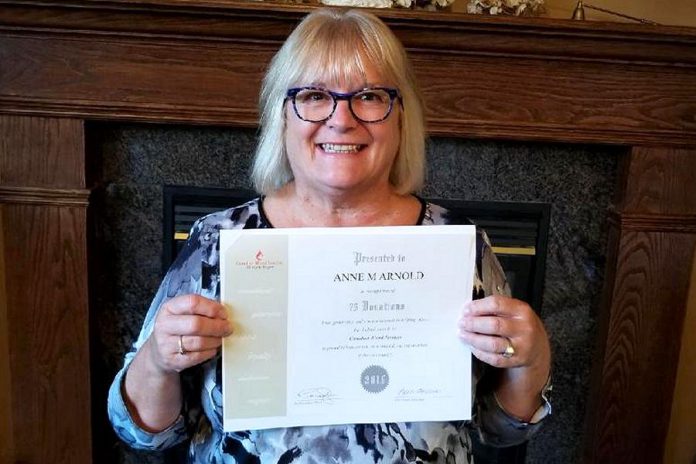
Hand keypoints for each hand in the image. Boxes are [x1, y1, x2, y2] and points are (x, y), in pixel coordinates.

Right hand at [146, 294, 232, 372]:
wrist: (159, 352)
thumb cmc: (176, 328)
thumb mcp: (182, 312)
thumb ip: (200, 309)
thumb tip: (222, 312)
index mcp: (169, 308)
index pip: (193, 303)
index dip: (212, 308)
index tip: (223, 313)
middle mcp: (165, 325)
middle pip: (196, 324)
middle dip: (217, 326)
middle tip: (227, 328)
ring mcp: (166, 344)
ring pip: (199, 342)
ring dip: (215, 340)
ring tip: (220, 338)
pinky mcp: (173, 360)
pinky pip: (198, 356)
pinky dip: (209, 352)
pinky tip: (211, 348)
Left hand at [457, 295, 550, 419]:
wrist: (537, 347)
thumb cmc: (519, 324)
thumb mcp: (514, 311)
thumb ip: (496, 308)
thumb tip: (469, 310)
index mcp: (522, 310)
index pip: (497, 304)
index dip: (478, 307)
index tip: (466, 309)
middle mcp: (525, 328)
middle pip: (494, 325)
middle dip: (474, 324)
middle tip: (462, 323)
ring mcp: (522, 346)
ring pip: (493, 344)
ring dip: (474, 339)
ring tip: (463, 334)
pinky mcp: (516, 361)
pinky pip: (494, 359)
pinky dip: (480, 352)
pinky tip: (472, 346)